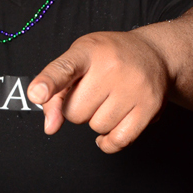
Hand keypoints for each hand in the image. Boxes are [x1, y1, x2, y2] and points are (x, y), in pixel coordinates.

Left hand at [27, 31, 169, 152]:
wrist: (154, 53)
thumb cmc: (108, 59)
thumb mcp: (78, 61)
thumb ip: (55, 91)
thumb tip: (50, 127)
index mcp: (88, 51)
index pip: (64, 69)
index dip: (49, 83)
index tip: (37, 94)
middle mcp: (112, 66)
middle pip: (75, 111)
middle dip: (78, 108)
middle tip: (93, 93)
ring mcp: (134, 86)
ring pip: (97, 127)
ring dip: (97, 121)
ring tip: (109, 101)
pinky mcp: (150, 106)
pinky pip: (119, 140)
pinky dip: (109, 141)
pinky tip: (110, 128)